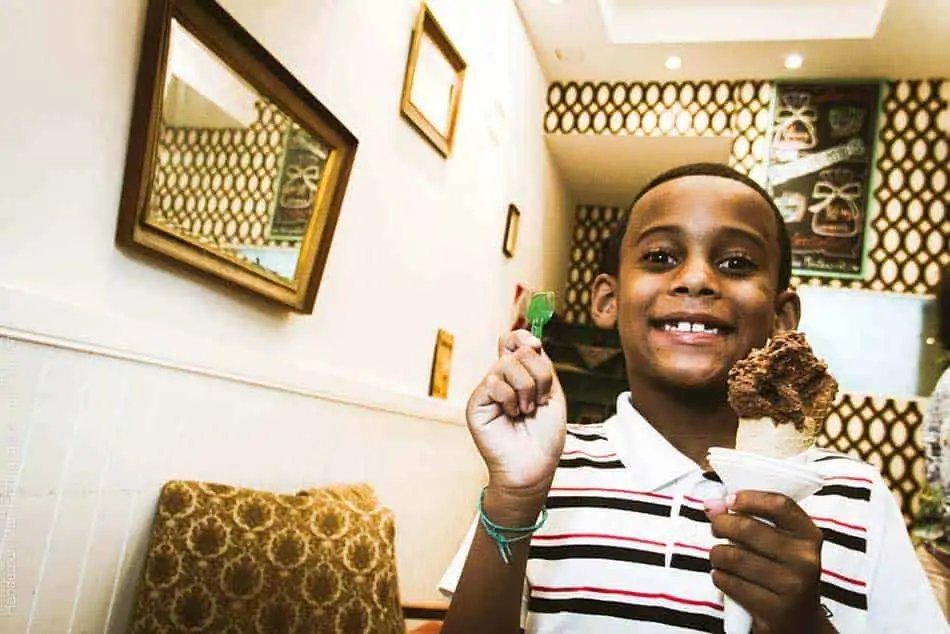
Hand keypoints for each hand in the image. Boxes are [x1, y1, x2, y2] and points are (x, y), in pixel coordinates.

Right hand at [466, 330, 566, 503]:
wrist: (535, 466)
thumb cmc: (545, 436)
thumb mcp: (552, 394)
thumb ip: (542, 366)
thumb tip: (530, 339)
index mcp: (520, 375)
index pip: (513, 341)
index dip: (523, 336)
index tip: (536, 345)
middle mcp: (502, 379)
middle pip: (517, 351)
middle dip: (538, 375)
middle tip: (539, 400)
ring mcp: (488, 391)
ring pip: (506, 364)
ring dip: (526, 389)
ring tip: (526, 410)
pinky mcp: (476, 404)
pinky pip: (493, 383)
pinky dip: (510, 399)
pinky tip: (512, 415)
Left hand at [706, 491, 832, 633]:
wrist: (801, 623)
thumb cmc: (783, 573)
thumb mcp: (780, 544)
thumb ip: (751, 520)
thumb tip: (713, 505)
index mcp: (809, 536)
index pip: (779, 504)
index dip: (749, 498)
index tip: (729, 500)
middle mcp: (805, 560)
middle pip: (747, 528)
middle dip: (721, 524)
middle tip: (716, 528)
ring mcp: (792, 586)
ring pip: (733, 556)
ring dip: (716, 554)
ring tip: (719, 556)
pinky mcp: (775, 609)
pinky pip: (730, 582)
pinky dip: (719, 576)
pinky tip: (723, 576)